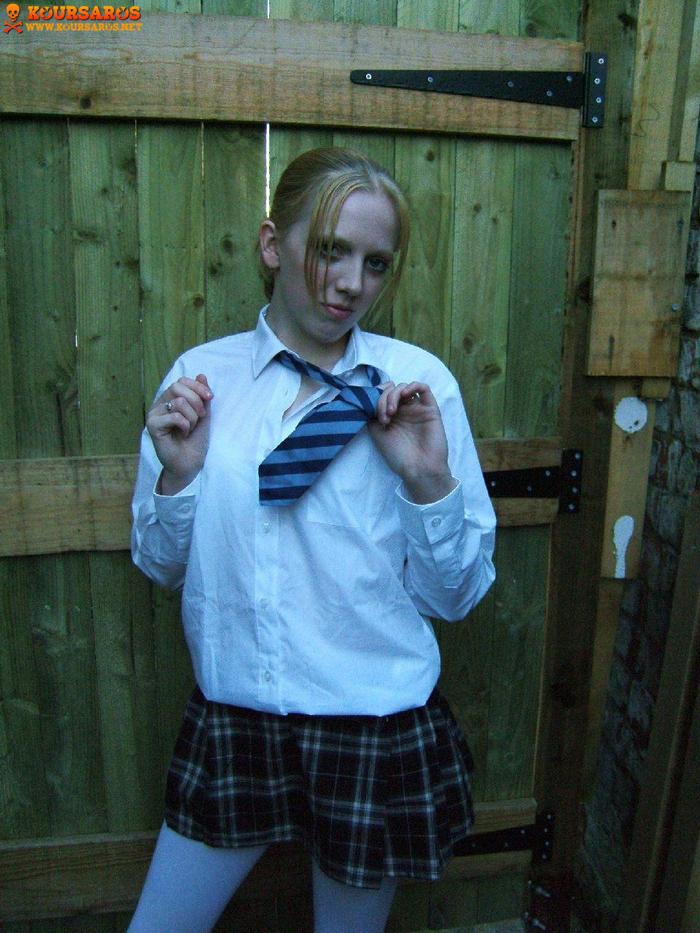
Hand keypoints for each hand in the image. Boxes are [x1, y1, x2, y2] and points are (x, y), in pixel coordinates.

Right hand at [146, 374, 212, 493]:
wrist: (190, 463)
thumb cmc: (196, 440)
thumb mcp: (204, 414)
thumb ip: (202, 395)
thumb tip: (201, 374)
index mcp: (170, 399)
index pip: (182, 381)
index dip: (197, 386)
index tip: (210, 398)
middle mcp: (160, 404)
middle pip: (177, 387)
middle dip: (196, 402)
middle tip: (201, 418)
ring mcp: (154, 414)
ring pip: (178, 402)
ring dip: (192, 418)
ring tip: (189, 429)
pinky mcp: (152, 425)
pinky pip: (174, 416)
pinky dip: (185, 426)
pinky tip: (183, 434)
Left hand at [368, 381, 457, 503]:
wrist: (419, 469)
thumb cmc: (398, 455)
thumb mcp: (377, 433)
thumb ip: (372, 413)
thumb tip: (370, 396)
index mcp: (390, 416)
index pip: (381, 395)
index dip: (375, 397)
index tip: (371, 411)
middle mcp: (403, 411)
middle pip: (391, 390)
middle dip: (382, 398)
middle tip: (383, 416)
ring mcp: (417, 409)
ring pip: (404, 387)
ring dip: (394, 394)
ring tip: (391, 412)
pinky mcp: (430, 409)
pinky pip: (424, 388)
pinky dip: (413, 386)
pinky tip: (405, 395)